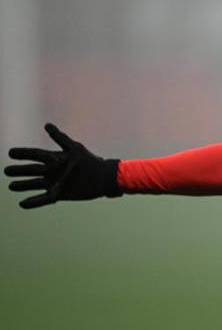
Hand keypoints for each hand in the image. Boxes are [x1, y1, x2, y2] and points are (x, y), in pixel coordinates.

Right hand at [4, 123, 121, 208]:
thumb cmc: (90, 161)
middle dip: (19, 170)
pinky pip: (43, 199)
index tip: (10, 152)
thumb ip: (60, 138)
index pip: (36, 155)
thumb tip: (46, 125)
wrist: (103, 178)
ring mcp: (55, 183)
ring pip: (35, 184)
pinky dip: (33, 202)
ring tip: (11, 186)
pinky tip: (22, 204)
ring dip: (23, 185)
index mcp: (55, 159)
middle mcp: (53, 171)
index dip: (24, 154)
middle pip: (32, 170)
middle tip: (7, 171)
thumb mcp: (74, 148)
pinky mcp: (59, 195)